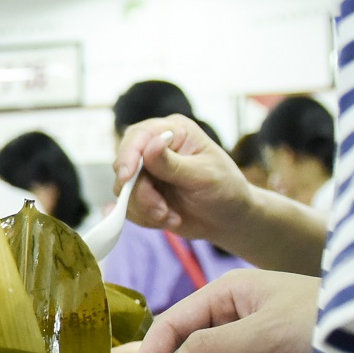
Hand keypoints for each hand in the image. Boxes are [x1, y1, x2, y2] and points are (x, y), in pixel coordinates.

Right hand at [116, 115, 252, 245]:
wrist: (229, 220)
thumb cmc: (225, 190)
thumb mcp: (203, 176)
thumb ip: (173, 163)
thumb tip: (151, 144)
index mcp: (174, 131)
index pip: (140, 136)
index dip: (128, 155)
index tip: (126, 177)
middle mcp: (156, 148)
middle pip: (126, 164)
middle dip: (140, 192)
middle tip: (161, 211)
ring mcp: (147, 171)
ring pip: (124, 189)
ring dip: (146, 208)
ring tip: (171, 217)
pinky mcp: (143, 193)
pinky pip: (128, 206)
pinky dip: (146, 218)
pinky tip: (170, 218)